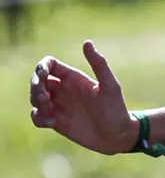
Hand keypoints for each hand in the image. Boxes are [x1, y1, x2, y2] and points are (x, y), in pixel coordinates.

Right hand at [29, 40, 139, 154]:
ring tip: (51, 112)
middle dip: (35, 87)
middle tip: (45, 99)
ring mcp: (59, 105)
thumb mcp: (109, 85)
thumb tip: (87, 42)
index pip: (49, 65)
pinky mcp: (56, 121)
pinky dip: (39, 118)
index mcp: (74, 78)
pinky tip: (52, 123)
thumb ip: (99, 64)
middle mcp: (65, 89)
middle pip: (37, 80)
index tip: (43, 76)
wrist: (117, 135)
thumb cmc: (116, 108)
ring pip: (34, 98)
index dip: (41, 67)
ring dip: (36, 103)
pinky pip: (37, 116)